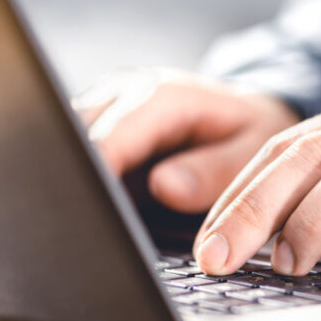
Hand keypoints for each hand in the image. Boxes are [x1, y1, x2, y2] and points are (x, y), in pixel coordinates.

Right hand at [74, 68, 299, 212]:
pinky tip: (98, 211)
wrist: (248, 115)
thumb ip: (214, 171)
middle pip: (75, 136)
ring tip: (98, 221)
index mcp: (164, 96)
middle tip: (96, 226)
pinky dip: (83, 182)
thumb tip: (165, 187)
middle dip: (81, 179)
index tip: (94, 210)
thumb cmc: (252, 132)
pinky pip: (75, 154)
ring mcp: (105, 110)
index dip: (96, 173)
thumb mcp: (252, 150)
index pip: (110, 135)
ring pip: (67, 144)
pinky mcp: (97, 131)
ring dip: (78, 180)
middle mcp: (125, 95)